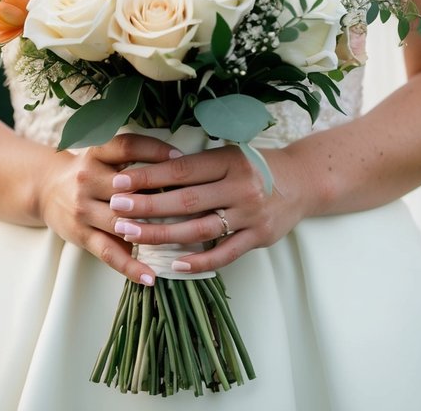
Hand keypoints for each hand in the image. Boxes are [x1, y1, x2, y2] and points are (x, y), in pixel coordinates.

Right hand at [37, 133, 181, 286]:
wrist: (45, 188)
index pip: (127, 147)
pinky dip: (130, 266)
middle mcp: (87, 178)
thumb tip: (181, 166)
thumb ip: (133, 162)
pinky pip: (108, 252)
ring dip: (150, 231)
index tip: (181, 158)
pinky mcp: (80, 234)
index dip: (154, 151)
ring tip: (181, 242)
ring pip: (120, 221)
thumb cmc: (88, 172)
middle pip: (127, 187)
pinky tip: (150, 277)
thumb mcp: (103, 156)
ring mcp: (83, 208)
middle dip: (158, 196)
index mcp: (96, 153)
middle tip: (191, 205)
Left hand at [107, 145, 309, 273]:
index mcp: (228, 161)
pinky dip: (199, 261)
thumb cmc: (257, 166)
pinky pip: (225, 253)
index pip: (181, 170)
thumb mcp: (229, 155)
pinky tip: (174, 265)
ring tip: (132, 235)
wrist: (304, 181)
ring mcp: (251, 214)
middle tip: (116, 209)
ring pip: (199, 229)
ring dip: (162, 235)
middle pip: (185, 200)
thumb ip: (198, 167)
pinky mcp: (259, 237)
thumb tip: (151, 174)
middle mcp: (240, 186)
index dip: (149, 176)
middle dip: (147, 206)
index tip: (120, 182)